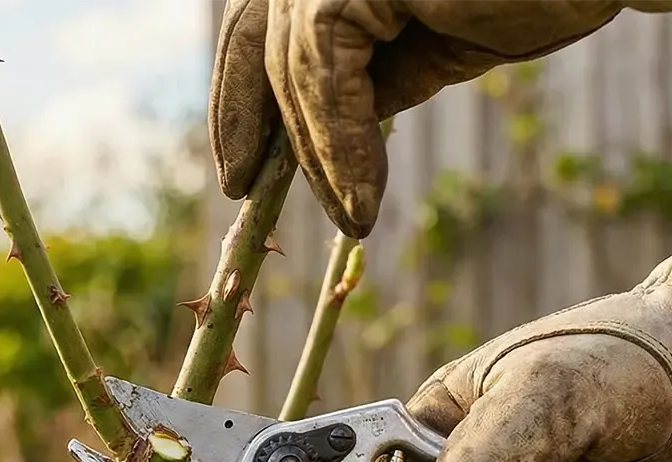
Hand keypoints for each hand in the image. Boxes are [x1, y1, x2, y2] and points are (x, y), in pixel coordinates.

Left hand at [208, 0, 671, 238]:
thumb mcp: (433, 46)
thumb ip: (375, 78)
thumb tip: (328, 141)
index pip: (258, 30)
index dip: (238, 102)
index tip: (239, 172)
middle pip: (262, 48)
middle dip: (258, 132)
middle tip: (252, 202)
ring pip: (297, 72)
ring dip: (322, 160)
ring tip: (352, 221)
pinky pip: (328, 78)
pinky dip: (344, 148)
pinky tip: (363, 203)